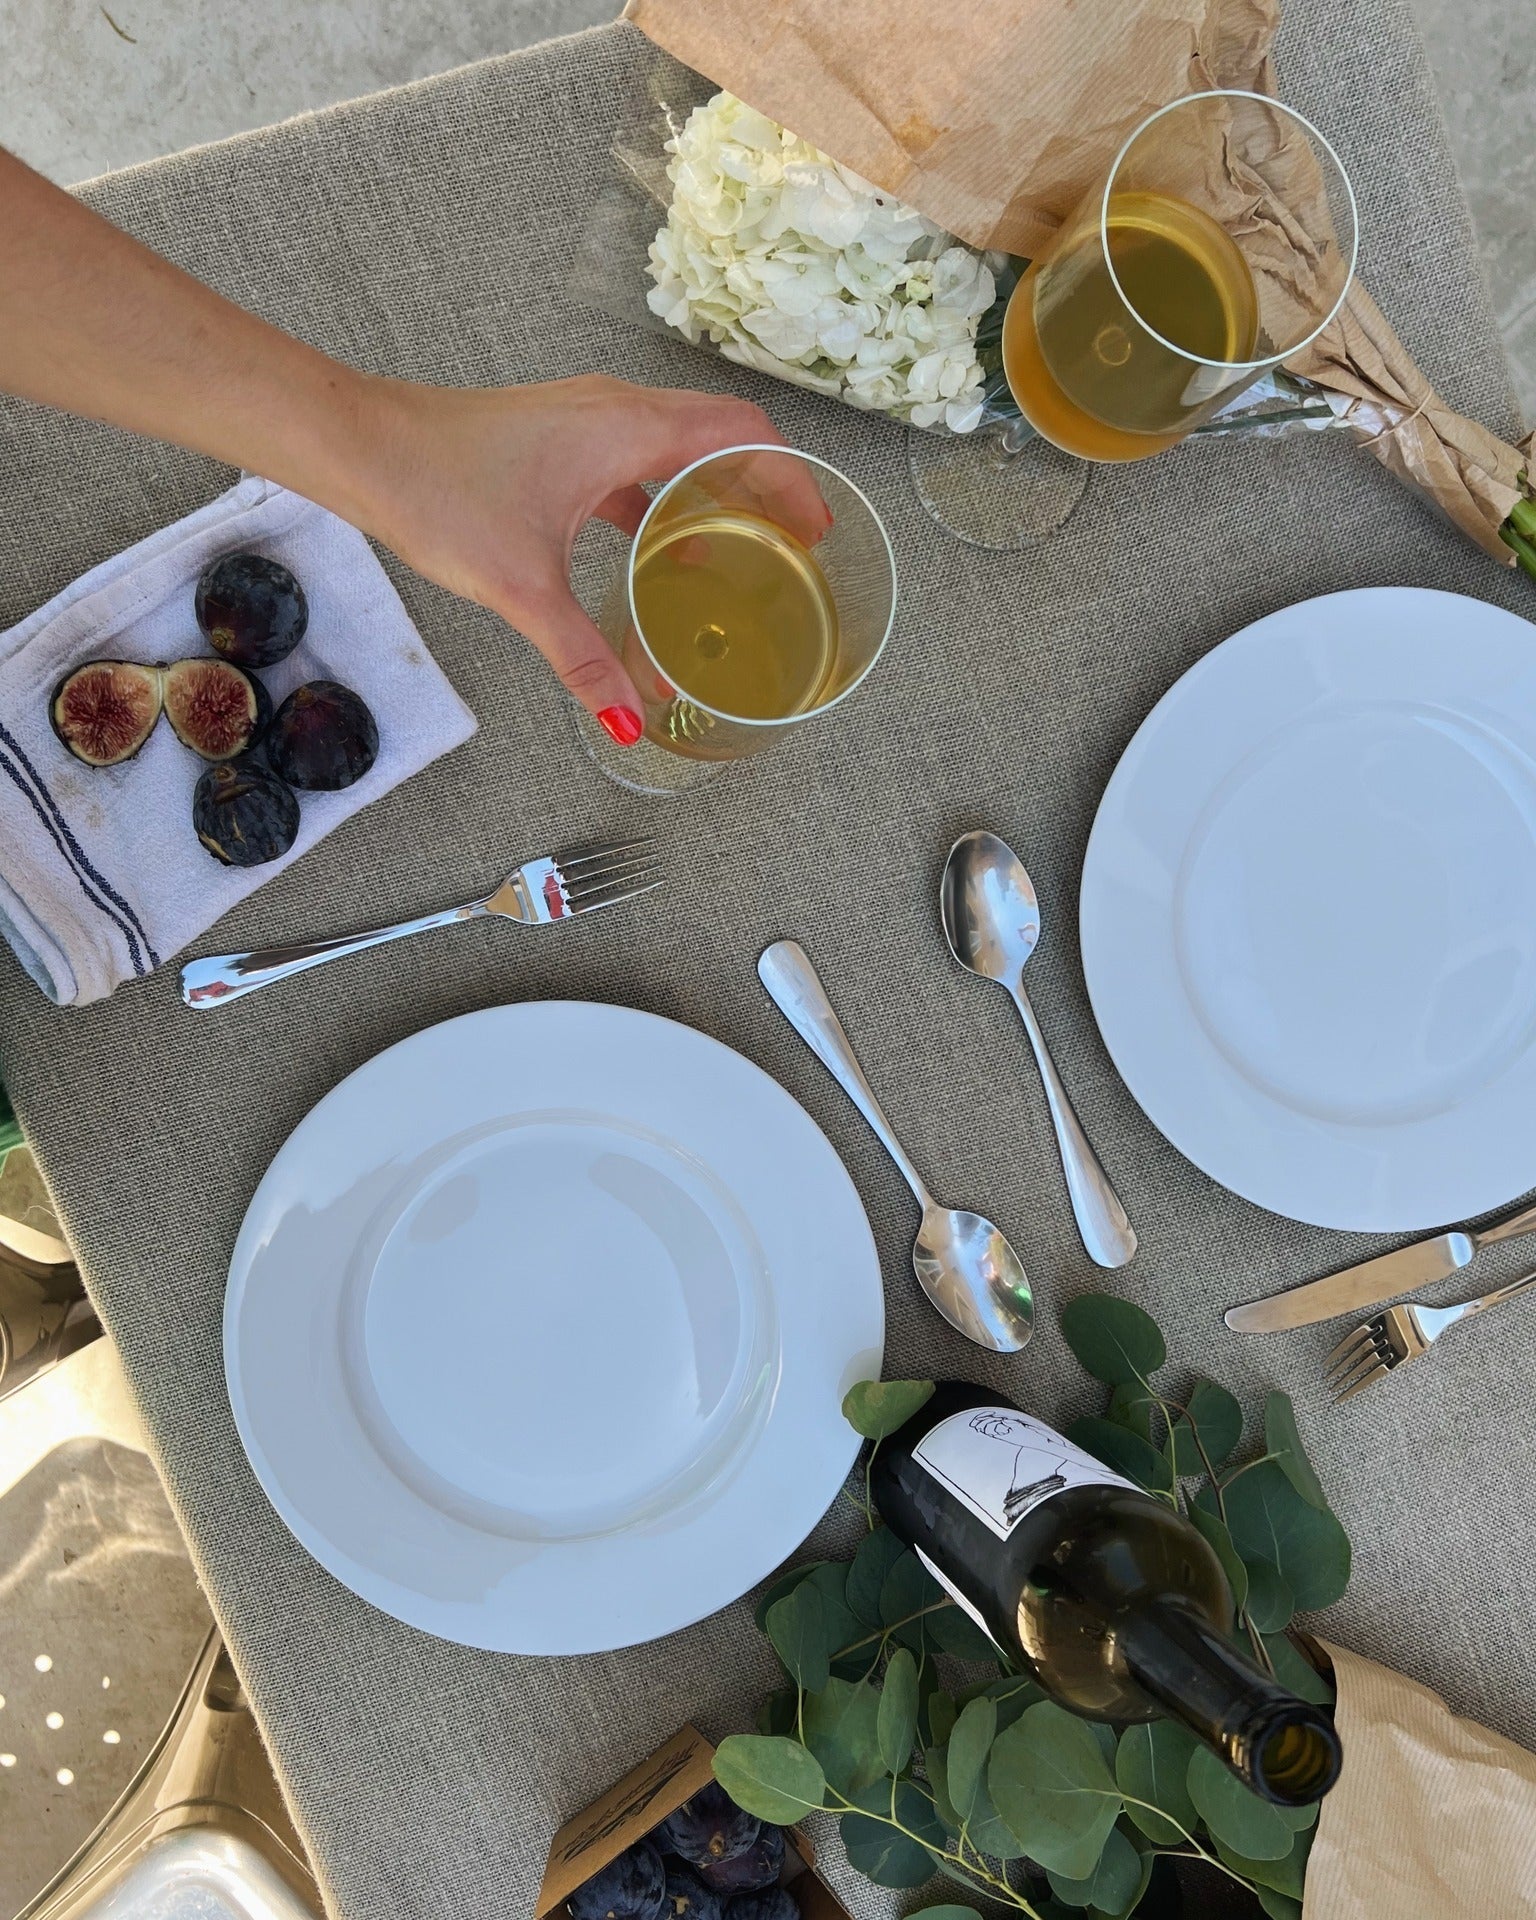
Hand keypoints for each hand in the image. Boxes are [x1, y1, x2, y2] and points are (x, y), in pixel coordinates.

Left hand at [347, 374, 815, 742]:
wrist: (360, 446)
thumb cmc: (438, 491)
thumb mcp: (523, 586)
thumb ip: (583, 654)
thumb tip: (626, 715)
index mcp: (627, 429)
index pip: (742, 432)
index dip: (790, 476)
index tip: (817, 527)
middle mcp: (615, 410)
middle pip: (722, 433)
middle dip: (766, 484)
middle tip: (797, 543)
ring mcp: (584, 419)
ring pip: (677, 444)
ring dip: (715, 487)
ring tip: (743, 546)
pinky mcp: (557, 437)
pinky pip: (635, 460)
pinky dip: (663, 496)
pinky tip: (661, 547)